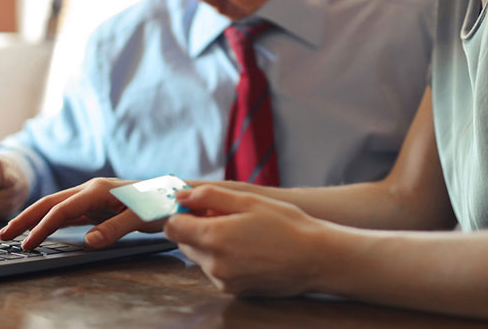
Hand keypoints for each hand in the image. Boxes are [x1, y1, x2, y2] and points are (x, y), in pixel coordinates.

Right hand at [0, 177, 163, 249]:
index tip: (26, 244)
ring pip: (56, 206)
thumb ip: (114, 228)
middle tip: (2, 236)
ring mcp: (92, 196)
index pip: (62, 210)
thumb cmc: (160, 203)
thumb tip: (88, 241)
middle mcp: (91, 189)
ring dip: (34, 219)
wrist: (174, 195)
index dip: (42, 227)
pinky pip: (68, 213)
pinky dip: (50, 220)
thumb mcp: (141, 218)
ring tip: (13, 234)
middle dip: (26, 218)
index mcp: (98, 190)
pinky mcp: (96, 204)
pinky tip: (41, 229)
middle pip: (51, 203)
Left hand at [165, 184, 326, 296]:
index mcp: (214, 238)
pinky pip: (215, 270)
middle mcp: (213, 264)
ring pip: (199, 256)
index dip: (181, 212)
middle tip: (224, 215)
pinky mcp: (232, 290)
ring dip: (209, 242)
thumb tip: (181, 196)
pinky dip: (222, 257)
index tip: (196, 205)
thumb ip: (209, 196)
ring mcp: (223, 280)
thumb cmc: (286, 225)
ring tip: (240, 231)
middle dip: (196, 227)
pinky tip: (246, 248)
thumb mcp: (248, 201)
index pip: (172, 226)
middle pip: (184, 242)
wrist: (315, 259)